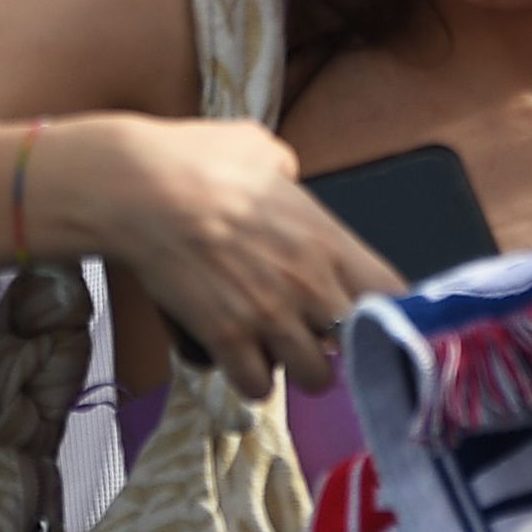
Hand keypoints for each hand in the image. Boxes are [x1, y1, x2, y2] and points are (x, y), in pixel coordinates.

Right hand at [58, 116, 402, 398]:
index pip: (394, 293)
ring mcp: (269, 316)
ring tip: (276, 348)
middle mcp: (309, 284)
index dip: (388, 308)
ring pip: (315, 378)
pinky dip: (249, 378)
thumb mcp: (258, 145)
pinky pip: (257, 387)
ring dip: (297, 366)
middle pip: (359, 346)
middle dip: (339, 342)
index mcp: (327, 238)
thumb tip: (283, 173)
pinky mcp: (227, 338)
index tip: (369, 310)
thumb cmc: (195, 159)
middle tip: (313, 329)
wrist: (137, 188)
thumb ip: (285, 168)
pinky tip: (238, 356)